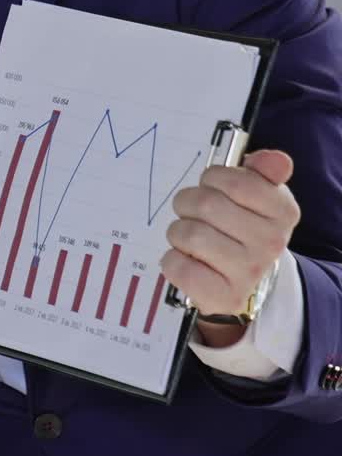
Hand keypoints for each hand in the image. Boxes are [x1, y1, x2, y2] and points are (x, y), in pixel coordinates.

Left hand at [162, 148, 298, 343]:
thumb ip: (262, 171)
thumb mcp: (257, 195)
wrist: (244, 279)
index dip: (213, 178)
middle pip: (204, 204)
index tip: (214, 187)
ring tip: (191, 239)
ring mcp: (247, 272)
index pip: (236, 180)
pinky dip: (172, 259)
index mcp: (283, 212)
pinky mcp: (221, 296)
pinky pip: (177, 266)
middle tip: (195, 214)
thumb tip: (273, 159)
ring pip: (187, 233)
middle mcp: (271, 242)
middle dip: (188, 203)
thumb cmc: (242, 227)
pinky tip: (188, 260)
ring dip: (178, 232)